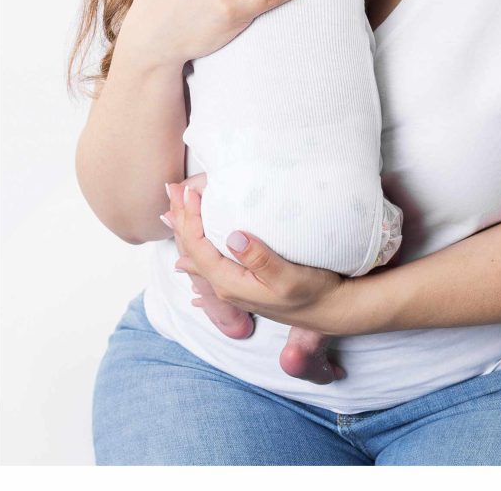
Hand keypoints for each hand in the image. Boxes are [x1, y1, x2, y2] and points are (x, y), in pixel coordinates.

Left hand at [166, 175, 347, 328]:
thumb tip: (233, 237)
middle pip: (192, 251)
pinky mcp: (242, 279)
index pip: (200, 250)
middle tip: (171, 189)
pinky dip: (198, 241)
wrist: (329, 310)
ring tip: (174, 207)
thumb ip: (260, 259)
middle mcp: (227, 287)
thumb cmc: (313, 292)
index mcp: (232, 285)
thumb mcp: (289, 278)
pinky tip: (192, 240)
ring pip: (199, 255)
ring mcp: (234, 284)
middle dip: (181, 220)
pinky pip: (210, 258)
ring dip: (187, 228)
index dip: (191, 220)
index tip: (190, 192)